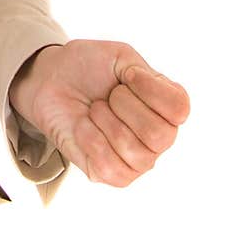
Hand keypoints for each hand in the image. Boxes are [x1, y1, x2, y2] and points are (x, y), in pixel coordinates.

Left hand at [9, 39, 189, 186]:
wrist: (51, 80)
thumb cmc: (88, 68)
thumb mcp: (118, 56)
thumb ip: (142, 72)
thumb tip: (148, 91)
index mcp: (167, 106)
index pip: (179, 109)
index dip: (150, 89)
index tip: (127, 75)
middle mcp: (159, 136)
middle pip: (160, 135)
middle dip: (124, 107)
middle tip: (108, 96)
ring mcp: (138, 159)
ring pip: (136, 153)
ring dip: (106, 123)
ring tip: (95, 110)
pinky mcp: (112, 174)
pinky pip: (110, 166)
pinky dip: (91, 139)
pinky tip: (84, 126)